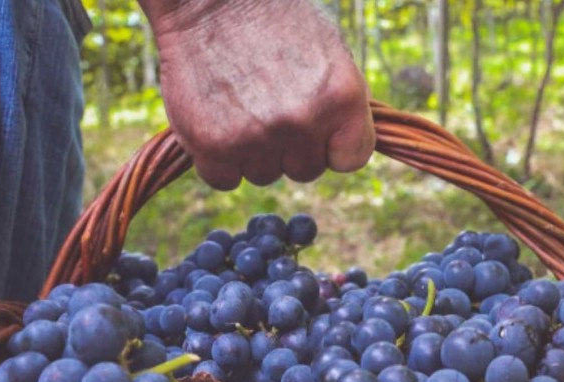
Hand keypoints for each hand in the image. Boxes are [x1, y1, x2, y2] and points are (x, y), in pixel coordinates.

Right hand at [140, 0, 374, 188]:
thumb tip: (344, 149)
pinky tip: (216, 123)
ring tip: (240, 105)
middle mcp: (304, 121)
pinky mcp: (212, 143)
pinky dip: (217, 161)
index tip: (316, 130)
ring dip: (252, 152)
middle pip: (304, 171)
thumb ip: (341, 106)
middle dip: (290, 147)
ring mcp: (258, 135)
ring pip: (263, 175)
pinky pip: (223, 179)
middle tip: (268, 107)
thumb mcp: (329, 53)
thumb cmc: (272, 20)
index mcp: (342, 97)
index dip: (331, 147)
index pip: (350, 159)